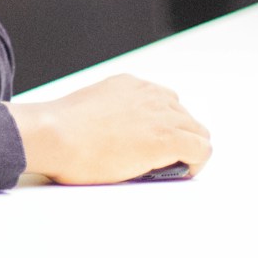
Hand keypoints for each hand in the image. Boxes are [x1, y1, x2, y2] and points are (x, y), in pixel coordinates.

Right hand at [6, 74, 211, 184]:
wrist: (56, 135)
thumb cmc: (62, 130)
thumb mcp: (92, 108)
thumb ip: (113, 113)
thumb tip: (120, 135)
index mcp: (129, 85)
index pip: (165, 102)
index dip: (163, 126)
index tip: (151, 143)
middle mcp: (149, 93)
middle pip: (185, 118)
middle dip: (177, 138)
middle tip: (160, 161)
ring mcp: (160, 114)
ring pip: (198, 133)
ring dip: (186, 150)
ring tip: (166, 168)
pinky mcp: (167, 138)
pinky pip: (201, 151)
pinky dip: (194, 164)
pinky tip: (175, 172)